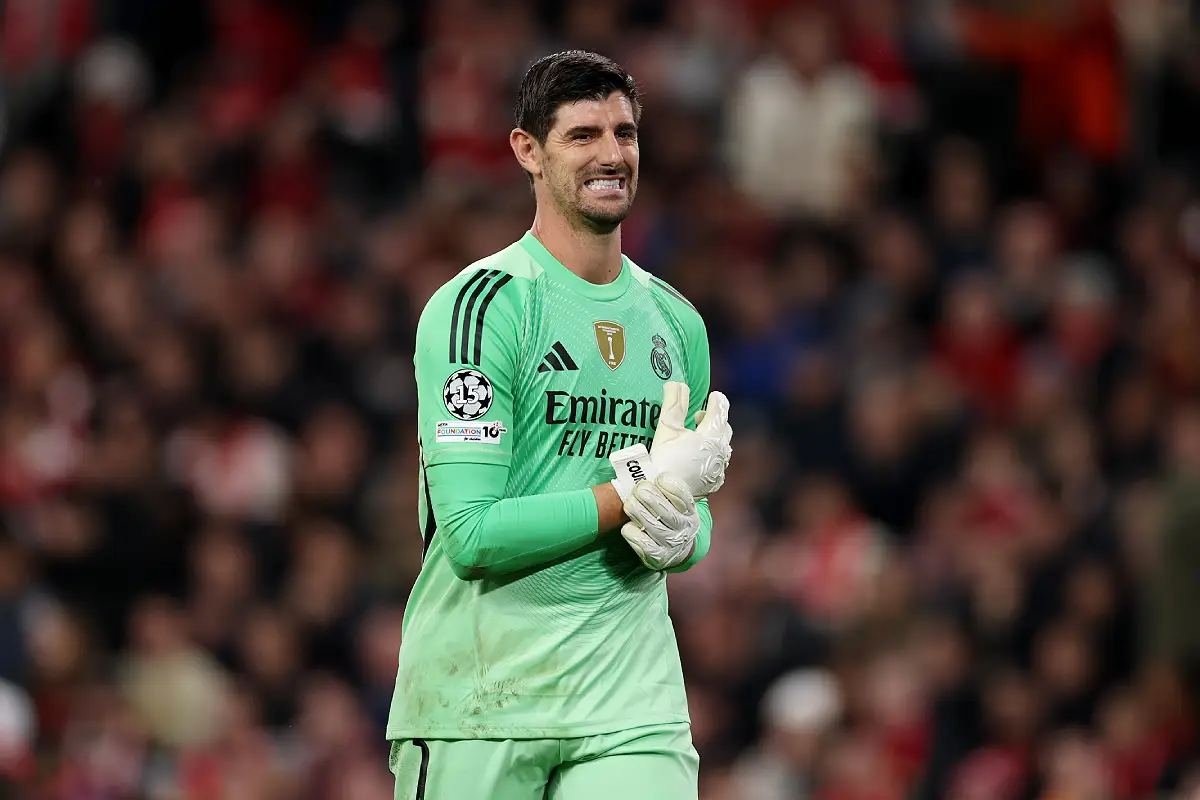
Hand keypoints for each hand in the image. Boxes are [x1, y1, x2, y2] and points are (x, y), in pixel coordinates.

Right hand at [609, 381, 731, 501]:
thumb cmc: (664, 458)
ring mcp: (720, 469)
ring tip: (697, 438)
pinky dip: (712, 457)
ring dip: (714, 439)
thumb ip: (674, 404)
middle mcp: (721, 451)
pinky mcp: (715, 482)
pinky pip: (719, 464)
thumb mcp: (666, 428)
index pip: (720, 410)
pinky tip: (699, 459)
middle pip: (725, 428)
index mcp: (712, 435)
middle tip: (698, 417)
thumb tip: (677, 384)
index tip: (713, 395)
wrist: (664, 495)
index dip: (717, 400)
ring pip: (723, 447)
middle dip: (714, 419)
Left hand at [620, 474, 699, 570]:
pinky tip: (627, 526)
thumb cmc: (669, 515)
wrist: (676, 547)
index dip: (672, 487)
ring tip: (629, 504)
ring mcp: (672, 544)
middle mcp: (684, 528)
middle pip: (667, 513)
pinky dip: (634, 534)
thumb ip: (664, 488)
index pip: (684, 498)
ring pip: (654, 527)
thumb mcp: (674, 501)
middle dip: (651, 498)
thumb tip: (643, 463)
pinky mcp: (659, 556)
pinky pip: (645, 545)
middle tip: (639, 489)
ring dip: (639, 513)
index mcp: (689, 511)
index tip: (660, 478)